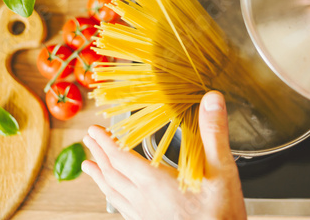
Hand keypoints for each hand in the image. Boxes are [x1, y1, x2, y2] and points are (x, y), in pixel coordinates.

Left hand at [81, 91, 246, 219]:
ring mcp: (144, 215)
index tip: (94, 130)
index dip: (105, 142)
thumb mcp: (222, 169)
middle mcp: (144, 199)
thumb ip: (214, 134)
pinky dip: (111, 195)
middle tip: (88, 140)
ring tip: (87, 166)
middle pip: (112, 173)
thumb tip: (212, 100)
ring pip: (112, 192)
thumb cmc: (221, 214)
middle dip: (99, 153)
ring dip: (99, 175)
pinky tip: (112, 196)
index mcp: (155, 182)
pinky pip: (121, 208)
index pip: (121, 157)